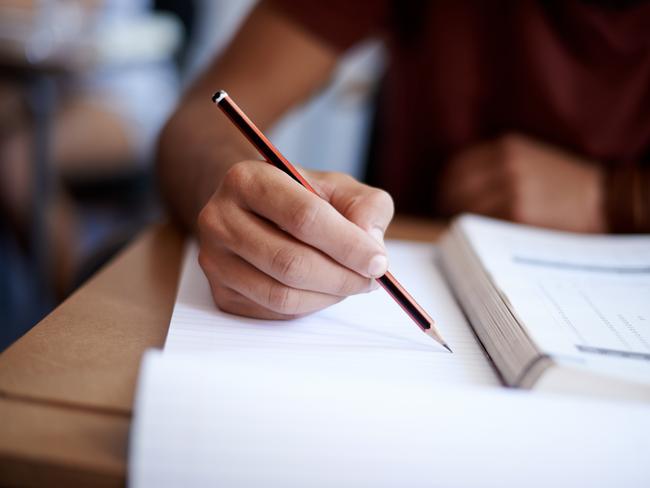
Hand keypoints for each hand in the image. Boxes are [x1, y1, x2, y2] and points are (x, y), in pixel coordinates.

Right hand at [197, 161, 393, 318]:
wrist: (254, 210)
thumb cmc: (300, 197)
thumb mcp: (338, 187)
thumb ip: (366, 206)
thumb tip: (371, 245)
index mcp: (247, 179)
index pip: (303, 217)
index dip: (347, 244)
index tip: (379, 262)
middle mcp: (220, 218)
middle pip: (290, 262)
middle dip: (342, 276)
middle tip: (371, 279)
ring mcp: (215, 259)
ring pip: (282, 294)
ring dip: (328, 296)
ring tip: (351, 283)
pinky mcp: (221, 292)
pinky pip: (274, 311)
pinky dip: (309, 306)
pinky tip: (323, 289)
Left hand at [437, 134, 605, 231]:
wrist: (602, 199)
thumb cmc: (563, 183)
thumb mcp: (528, 157)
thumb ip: (494, 165)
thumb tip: (454, 188)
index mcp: (505, 147)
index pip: (456, 167)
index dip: (445, 186)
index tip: (444, 200)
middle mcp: (505, 164)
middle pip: (455, 188)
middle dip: (447, 205)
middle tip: (448, 219)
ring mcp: (511, 188)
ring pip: (465, 207)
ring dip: (458, 220)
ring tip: (462, 230)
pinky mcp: (518, 213)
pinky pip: (483, 223)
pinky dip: (475, 231)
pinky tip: (478, 237)